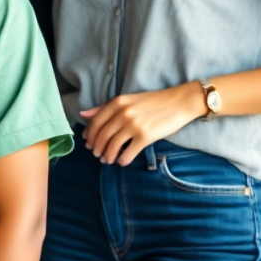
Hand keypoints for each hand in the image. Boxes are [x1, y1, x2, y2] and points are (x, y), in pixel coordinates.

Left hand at [82, 82, 207, 165]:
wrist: (178, 102)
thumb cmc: (152, 101)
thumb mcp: (127, 99)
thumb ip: (105, 107)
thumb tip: (83, 114)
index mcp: (117, 102)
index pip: (96, 121)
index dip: (89, 134)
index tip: (88, 143)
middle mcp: (123, 113)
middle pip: (102, 134)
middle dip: (96, 147)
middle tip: (96, 155)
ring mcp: (134, 125)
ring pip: (113, 145)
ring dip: (107, 155)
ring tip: (107, 160)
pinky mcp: (146, 136)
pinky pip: (128, 152)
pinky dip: (122, 159)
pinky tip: (121, 161)